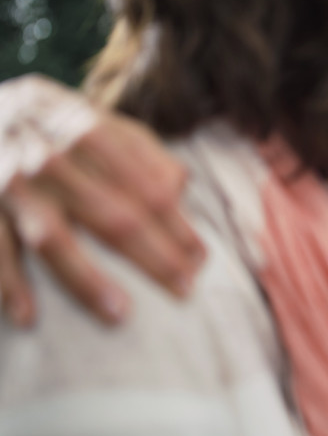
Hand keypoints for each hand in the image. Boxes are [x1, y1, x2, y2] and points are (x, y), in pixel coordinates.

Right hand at [0, 74, 204, 325]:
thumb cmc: (50, 124)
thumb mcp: (96, 119)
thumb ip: (141, 151)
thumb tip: (182, 187)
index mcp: (85, 130)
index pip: (142, 186)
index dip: (175, 224)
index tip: (200, 258)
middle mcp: (47, 156)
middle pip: (109, 214)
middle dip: (151, 256)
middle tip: (183, 290)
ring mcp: (7, 183)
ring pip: (52, 236)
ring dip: (86, 278)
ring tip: (119, 315)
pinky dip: (7, 282)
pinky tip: (27, 317)